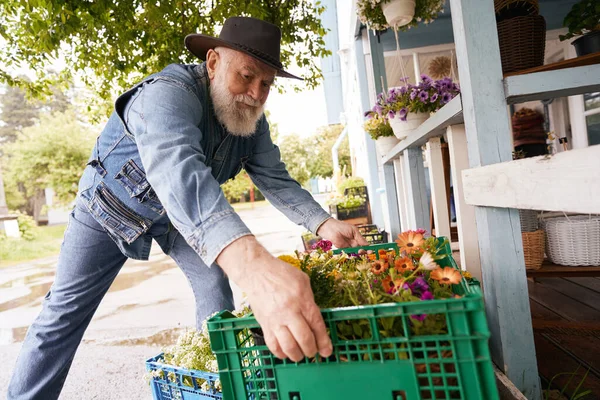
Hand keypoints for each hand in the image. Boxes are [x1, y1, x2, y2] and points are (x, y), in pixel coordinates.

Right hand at [217, 236, 332, 361]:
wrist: (256, 272)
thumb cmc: (281, 273)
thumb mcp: (303, 281)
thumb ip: (310, 300)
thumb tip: (315, 319)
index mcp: (302, 300)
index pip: (316, 324)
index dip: (323, 341)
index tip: (327, 351)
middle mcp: (289, 312)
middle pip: (304, 339)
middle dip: (311, 350)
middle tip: (313, 352)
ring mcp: (275, 320)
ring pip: (288, 346)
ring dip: (297, 355)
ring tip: (300, 355)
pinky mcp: (264, 324)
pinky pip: (272, 345)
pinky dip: (280, 353)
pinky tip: (285, 352)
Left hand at [316, 218, 367, 248]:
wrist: (329, 228)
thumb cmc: (341, 227)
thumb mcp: (353, 231)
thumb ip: (360, 239)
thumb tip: (367, 245)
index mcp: (356, 237)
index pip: (364, 244)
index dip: (368, 248)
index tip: (371, 251)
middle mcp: (353, 243)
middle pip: (360, 249)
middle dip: (363, 251)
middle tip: (365, 251)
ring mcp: (348, 246)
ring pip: (355, 252)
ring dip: (358, 253)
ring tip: (360, 251)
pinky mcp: (342, 249)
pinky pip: (348, 253)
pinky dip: (352, 254)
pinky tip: (354, 252)